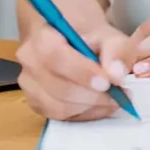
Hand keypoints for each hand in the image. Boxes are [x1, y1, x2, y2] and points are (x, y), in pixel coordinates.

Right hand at [15, 21, 134, 121]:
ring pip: (60, 107)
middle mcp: (29, 62)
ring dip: (91, 107)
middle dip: (93, 96)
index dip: (82, 73)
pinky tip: (99, 104)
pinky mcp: (36, 102)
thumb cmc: (85, 33)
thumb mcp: (106, 32)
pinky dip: (84, 114)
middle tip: (120, 95)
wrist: (65, 37)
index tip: (107, 82)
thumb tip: (117, 75)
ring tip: (114, 99)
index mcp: (41, 36)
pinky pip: (60, 117)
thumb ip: (116, 49)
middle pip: (59, 88)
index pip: (55, 57)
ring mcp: (29, 85)